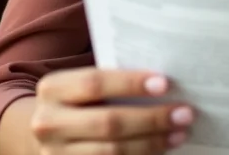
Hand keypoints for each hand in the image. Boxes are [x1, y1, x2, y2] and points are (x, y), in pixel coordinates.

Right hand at [30, 67, 193, 152]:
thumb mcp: (80, 83)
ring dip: (151, 143)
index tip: (165, 83)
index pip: (95, 83)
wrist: (43, 131)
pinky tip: (160, 150)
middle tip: (185, 113)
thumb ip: (111, 81)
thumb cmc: (76, 99)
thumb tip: (163, 81)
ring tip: (179, 133)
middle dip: (151, 119)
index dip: (131, 84)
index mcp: (53, 89)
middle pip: (108, 123)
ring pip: (111, 152)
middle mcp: (49, 123)